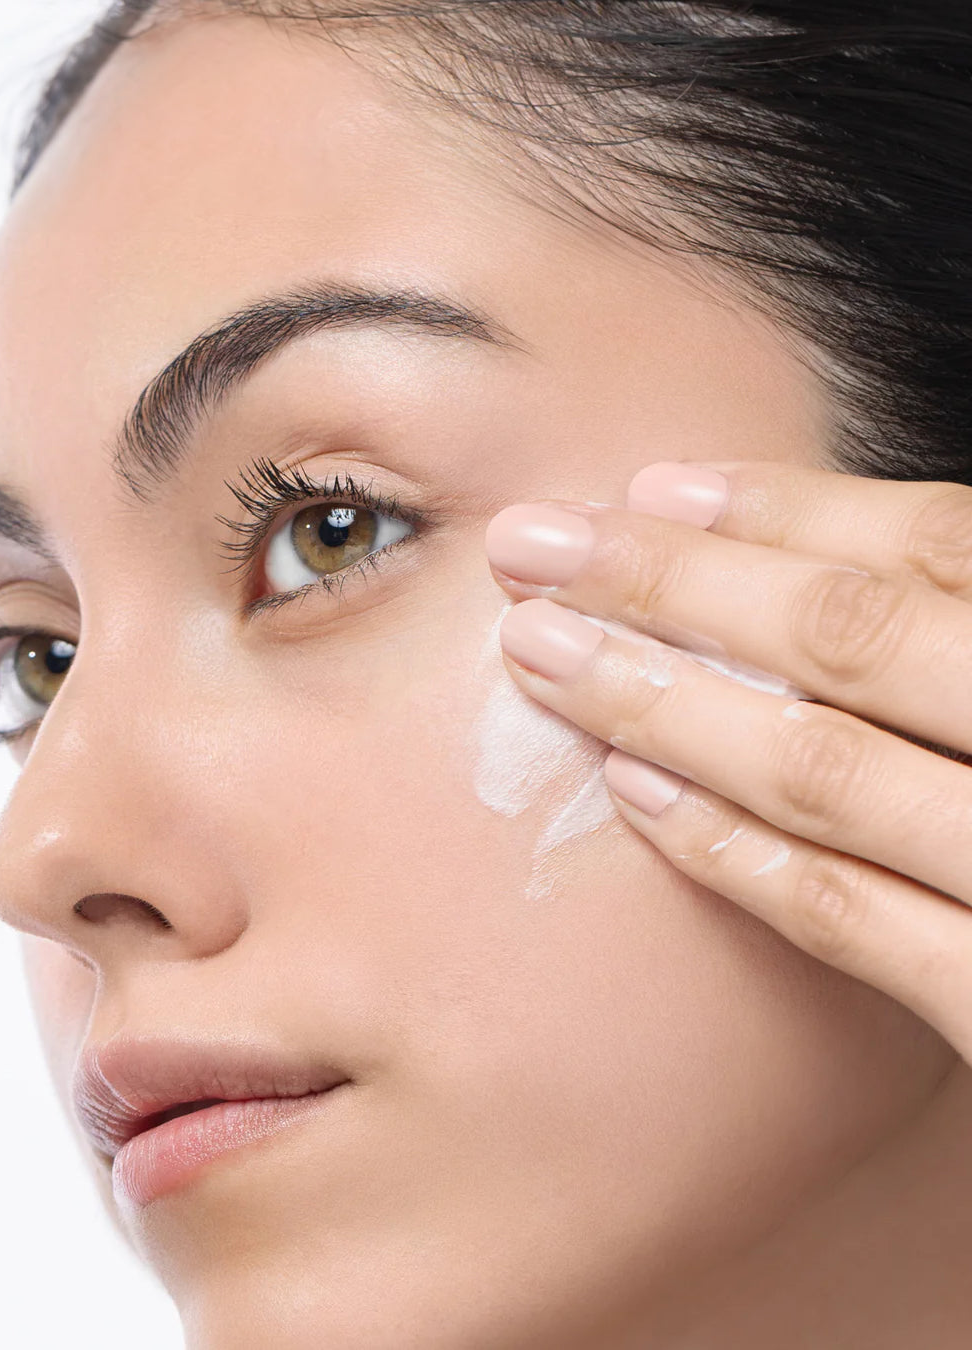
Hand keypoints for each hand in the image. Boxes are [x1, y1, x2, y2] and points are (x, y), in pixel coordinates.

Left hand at [485, 461, 971, 1064]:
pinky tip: (639, 797)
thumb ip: (964, 621)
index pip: (938, 541)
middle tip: (533, 548)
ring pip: (829, 770)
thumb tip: (839, 545)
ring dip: (666, 703)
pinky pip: (856, 922)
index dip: (785, 509)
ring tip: (545, 654)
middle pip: (853, 634)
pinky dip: (739, 853)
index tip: (649, 490)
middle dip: (672, 583)